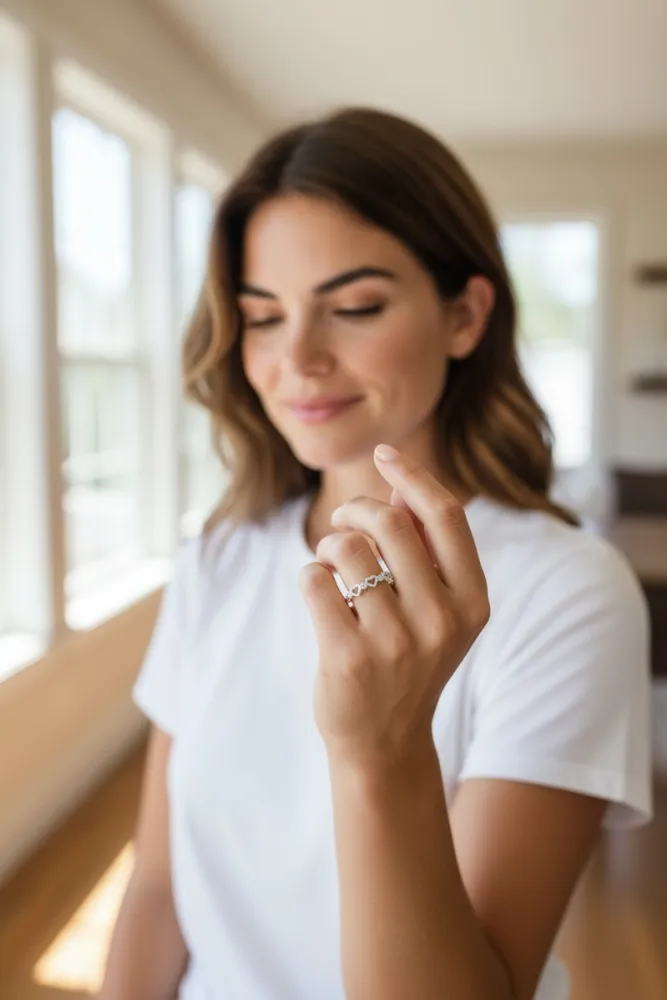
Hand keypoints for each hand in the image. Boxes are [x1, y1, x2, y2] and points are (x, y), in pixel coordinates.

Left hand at [299, 445, 489, 769]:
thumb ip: (428, 550)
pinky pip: (314, 580)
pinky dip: (310, 576)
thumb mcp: (437, 609)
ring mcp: (396, 642)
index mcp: (473, 601)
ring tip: (332, 567)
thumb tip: (402, 488)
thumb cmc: (409, 661)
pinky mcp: (349, 658)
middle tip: (344, 524)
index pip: (446, 515)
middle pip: (392, 523)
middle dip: (358, 510)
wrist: (385, 742)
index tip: (384, 454)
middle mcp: (442, 620)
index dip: (412, 476)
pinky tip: (320, 596)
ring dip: (329, 546)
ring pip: (347, 549)